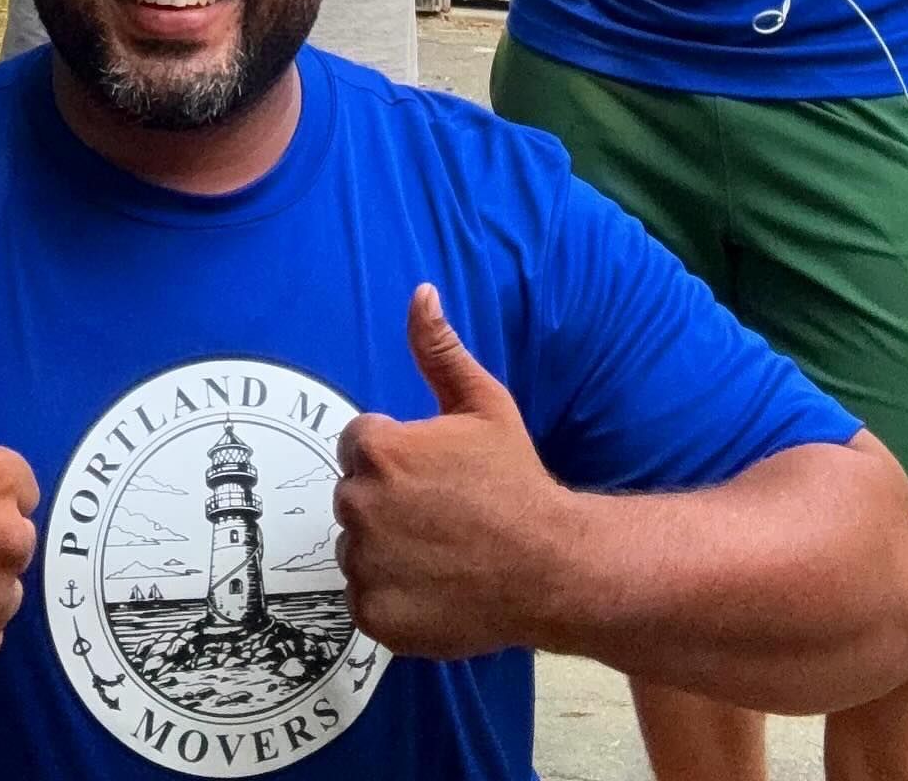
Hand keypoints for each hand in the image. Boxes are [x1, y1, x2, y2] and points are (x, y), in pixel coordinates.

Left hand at [334, 284, 567, 659]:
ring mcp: (365, 563)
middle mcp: (360, 503)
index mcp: (379, 449)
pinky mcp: (372, 614)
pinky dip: (390, 595)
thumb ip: (440, 350)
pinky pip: (363, 597)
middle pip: (354, 494)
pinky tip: (433, 586)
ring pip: (356, 546)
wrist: (553, 567)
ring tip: (439, 550)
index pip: (359, 444)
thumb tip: (420, 293)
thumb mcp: (484, 405)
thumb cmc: (517, 482)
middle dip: (387, 499)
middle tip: (441, 513)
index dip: (397, 457)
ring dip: (385, 547)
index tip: (435, 474)